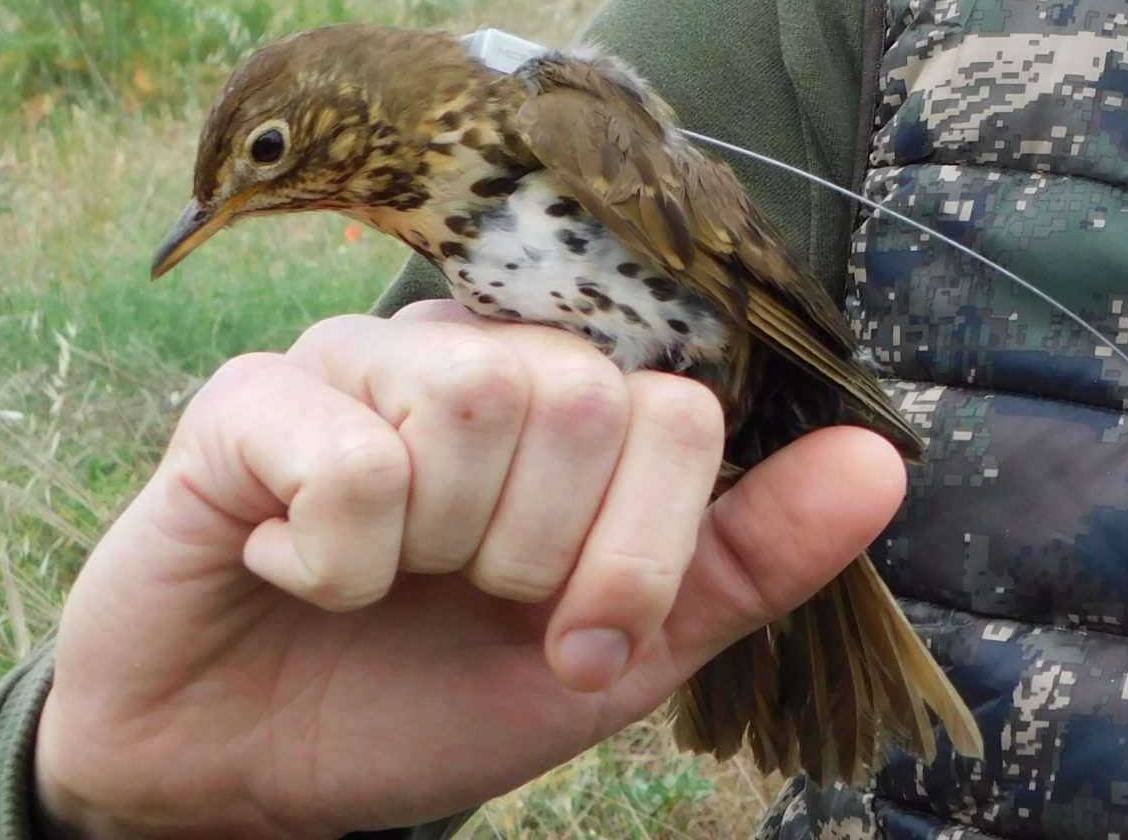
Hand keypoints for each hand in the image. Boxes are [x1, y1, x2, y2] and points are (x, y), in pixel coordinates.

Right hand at [32, 302, 904, 839]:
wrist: (243, 779)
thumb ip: (752, 556)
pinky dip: (332, 562)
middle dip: (535, 558)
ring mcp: (367, 356)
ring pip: (476, 407)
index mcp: (581, 398)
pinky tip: (294, 567)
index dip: (640, 556)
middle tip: (459, 597)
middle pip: (588, 402)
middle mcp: (484, 348)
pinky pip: (351, 458)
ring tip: (383, 575)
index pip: (681, 414)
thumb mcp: (622, 651)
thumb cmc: (433, 694)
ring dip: (433, 550)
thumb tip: (884, 461)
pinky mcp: (253, 397)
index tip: (578, 642)